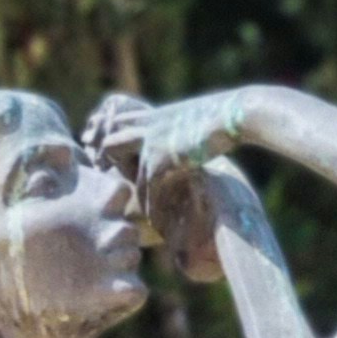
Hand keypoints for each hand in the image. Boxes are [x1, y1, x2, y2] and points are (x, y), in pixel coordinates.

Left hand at [84, 93, 236, 280]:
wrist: (231, 115)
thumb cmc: (222, 118)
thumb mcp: (194, 123)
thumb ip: (180, 135)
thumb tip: (187, 150)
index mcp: (155, 116)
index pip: (121, 123)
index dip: (114, 142)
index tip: (111, 163)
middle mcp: (147, 127)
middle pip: (109, 143)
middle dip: (105, 164)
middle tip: (115, 191)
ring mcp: (150, 143)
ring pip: (127, 174)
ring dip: (134, 198)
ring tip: (140, 218)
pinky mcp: (159, 160)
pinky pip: (145, 190)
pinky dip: (151, 208)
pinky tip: (157, 222)